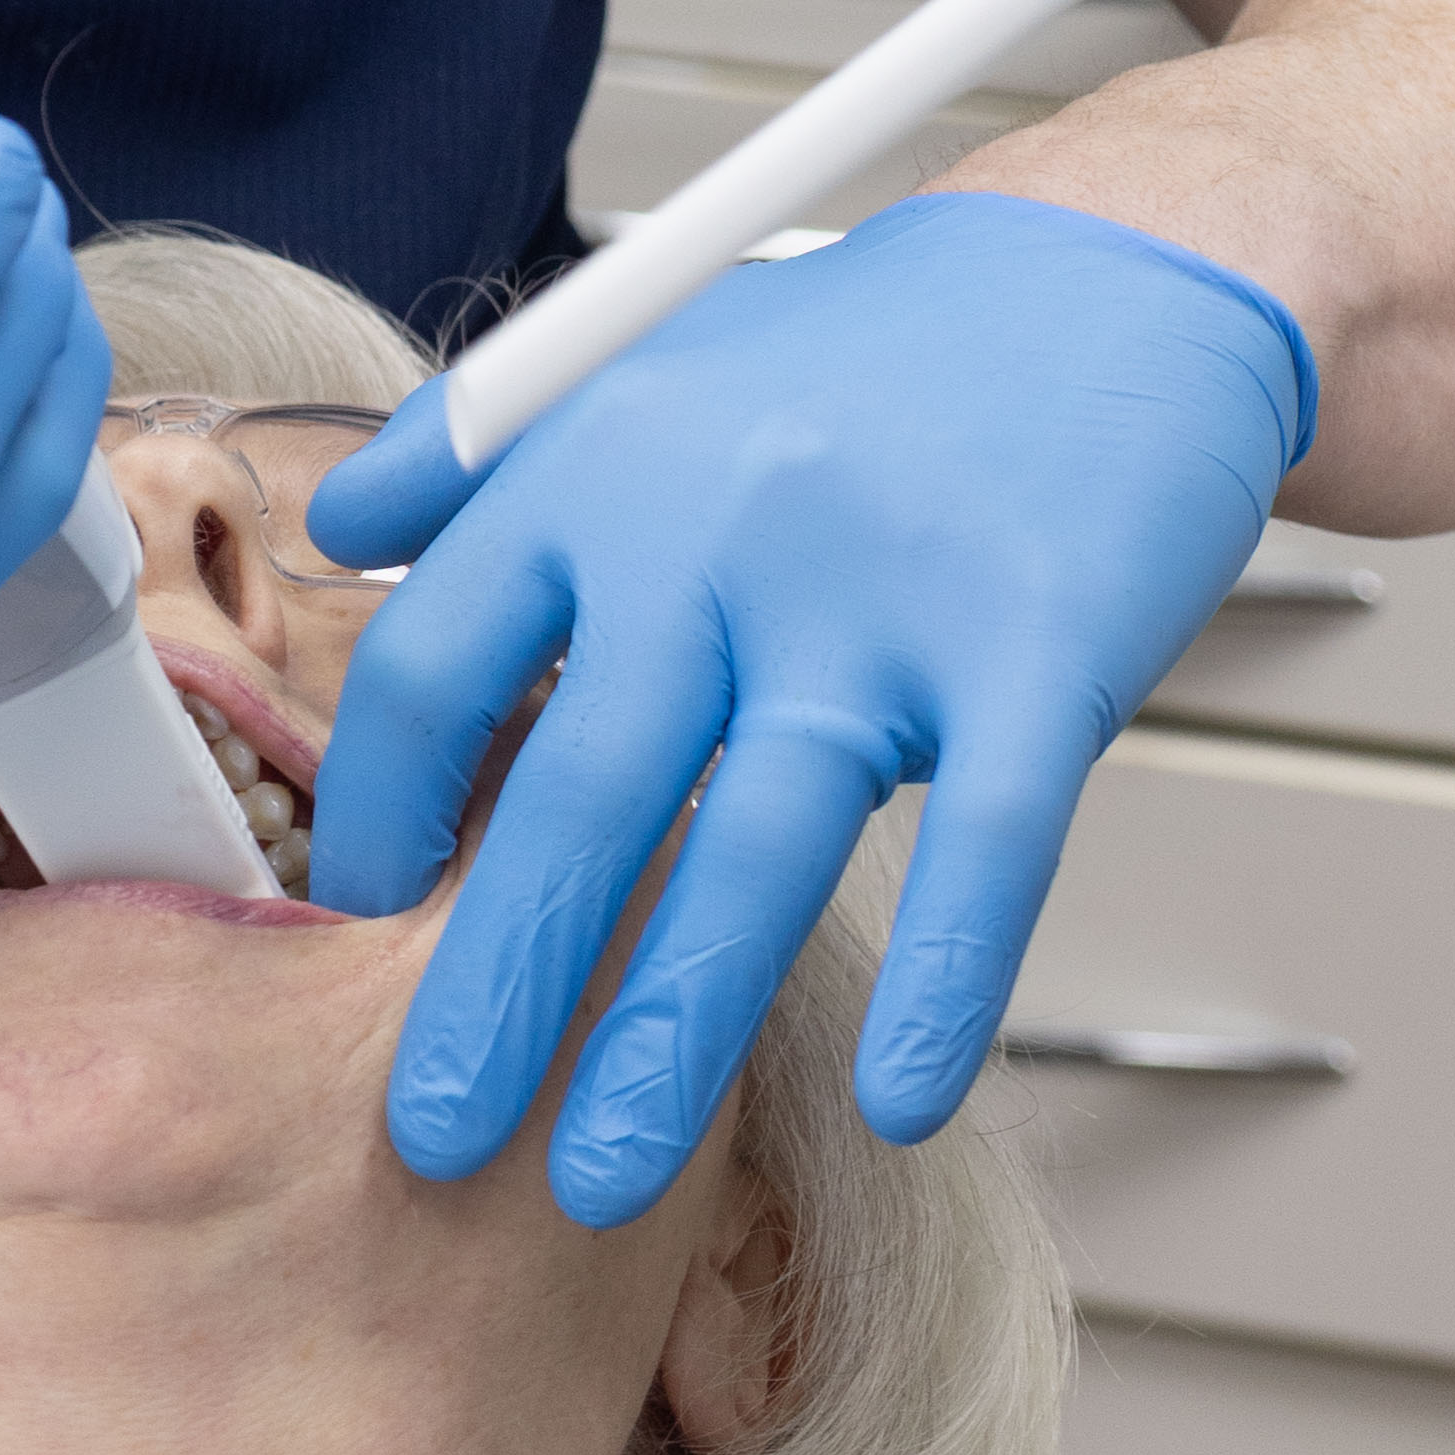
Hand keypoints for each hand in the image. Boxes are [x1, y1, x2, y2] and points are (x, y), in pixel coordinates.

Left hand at [300, 190, 1314, 1217]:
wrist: (1113, 274)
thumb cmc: (867, 348)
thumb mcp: (650, 357)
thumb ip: (485, 451)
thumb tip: (341, 521)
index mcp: (606, 464)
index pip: (443, 659)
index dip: (384, 807)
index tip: (353, 924)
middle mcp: (723, 532)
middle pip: (579, 790)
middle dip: (493, 985)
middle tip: (426, 1140)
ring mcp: (889, 600)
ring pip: (759, 851)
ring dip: (671, 1037)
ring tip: (600, 1179)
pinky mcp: (1042, 652)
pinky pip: (989, 850)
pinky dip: (945, 984)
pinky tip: (896, 1099)